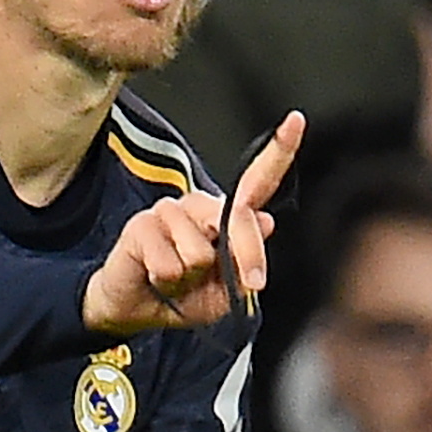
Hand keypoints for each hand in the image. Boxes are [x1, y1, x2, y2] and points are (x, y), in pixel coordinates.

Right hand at [83, 112, 303, 335]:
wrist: (136, 311)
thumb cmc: (184, 296)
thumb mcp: (227, 291)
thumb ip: (246, 261)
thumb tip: (266, 220)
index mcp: (226, 216)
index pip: (257, 182)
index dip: (278, 150)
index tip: (296, 120)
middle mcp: (199, 206)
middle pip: (237, 219)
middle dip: (247, 256)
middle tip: (250, 283)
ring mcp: (168, 211)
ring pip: (200, 252)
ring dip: (190, 279)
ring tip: (176, 279)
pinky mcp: (141, 224)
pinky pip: (169, 264)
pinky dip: (167, 281)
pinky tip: (155, 277)